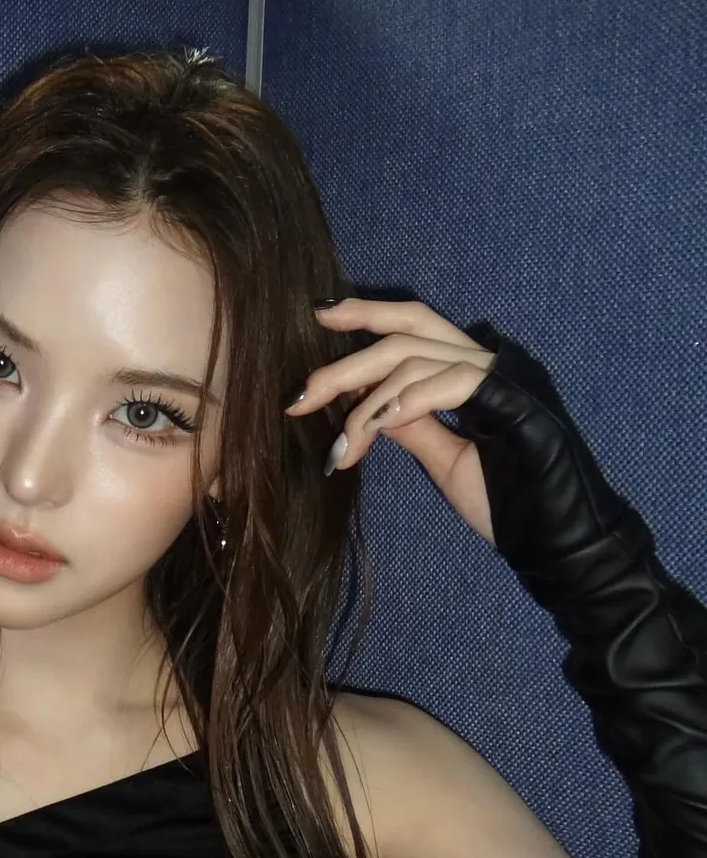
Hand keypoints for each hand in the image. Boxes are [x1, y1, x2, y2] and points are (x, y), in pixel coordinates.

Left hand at [285, 296, 496, 543]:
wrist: (557, 542)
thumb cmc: (507, 505)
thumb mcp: (445, 460)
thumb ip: (413, 427)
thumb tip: (371, 407)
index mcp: (472, 374)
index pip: (413, 327)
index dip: (367, 315)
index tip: (319, 319)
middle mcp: (488, 365)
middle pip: (406, 332)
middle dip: (346, 360)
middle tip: (299, 396)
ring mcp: (504, 380)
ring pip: (415, 358)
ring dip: (365, 401)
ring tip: (341, 446)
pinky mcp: (515, 403)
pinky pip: (448, 382)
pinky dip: (406, 402)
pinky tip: (377, 428)